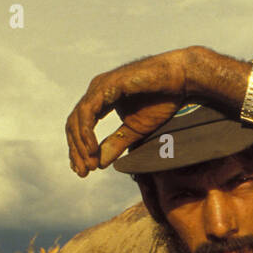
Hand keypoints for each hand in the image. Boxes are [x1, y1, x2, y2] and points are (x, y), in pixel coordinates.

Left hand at [65, 48, 190, 176]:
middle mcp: (96, 91)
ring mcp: (99, 87)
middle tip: (82, 172)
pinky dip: (86, 131)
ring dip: (80, 145)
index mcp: (100, 100)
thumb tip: (99, 164)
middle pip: (73, 124)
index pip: (79, 127)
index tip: (84, 170)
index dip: (79, 150)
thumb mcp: (135, 130)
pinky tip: (92, 148)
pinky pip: (88, 111)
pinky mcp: (107, 85)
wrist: (179, 80)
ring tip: (88, 163)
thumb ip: (116, 143)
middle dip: (76, 151)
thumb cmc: (160, 100)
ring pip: (77, 119)